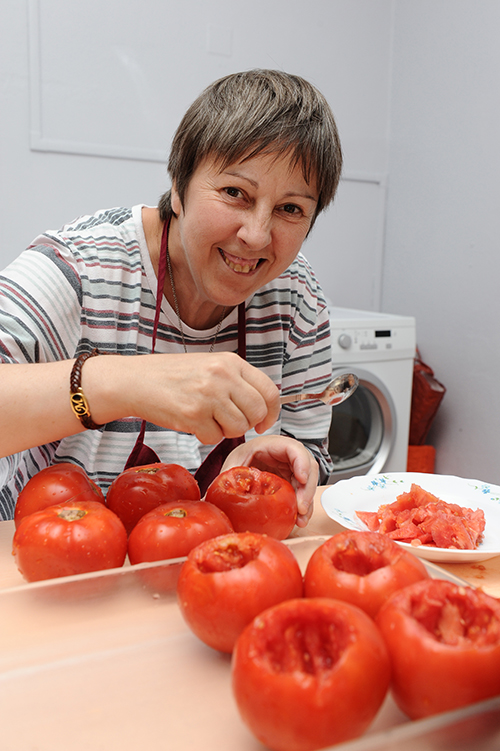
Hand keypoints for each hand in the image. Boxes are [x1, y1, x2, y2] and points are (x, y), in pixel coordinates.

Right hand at [86, 351, 280, 443]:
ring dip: (225, 431)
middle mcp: (223, 376)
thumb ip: (236, 382)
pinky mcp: (193, 415)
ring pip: (238, 428)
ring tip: (207, 420)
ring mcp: (209, 395)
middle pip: (257, 412)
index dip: (271, 412)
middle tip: (229, 423)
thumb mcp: (210, 366)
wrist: (135, 381)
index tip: (264, 421)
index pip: (269, 390)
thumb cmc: (171, 376)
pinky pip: (214, 438)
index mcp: (230, 362)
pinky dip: (205, 437)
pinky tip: (192, 423)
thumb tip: (262, 407)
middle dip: (247, 424)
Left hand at [221, 435, 318, 527]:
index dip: (302, 462)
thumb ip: (226, 476)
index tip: (301, 479)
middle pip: (307, 467)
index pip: (294, 448)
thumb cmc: (238, 459)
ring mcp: (292, 469)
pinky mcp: (293, 483)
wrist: (240, 467)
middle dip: (307, 488)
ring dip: (307, 501)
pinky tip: (299, 520)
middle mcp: (286, 456)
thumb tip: (208, 497)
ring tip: (301, 520)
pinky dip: (303, 507)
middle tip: (300, 507)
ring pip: (308, 482)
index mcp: (272, 445)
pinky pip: (303, 493)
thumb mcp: (231, 464)